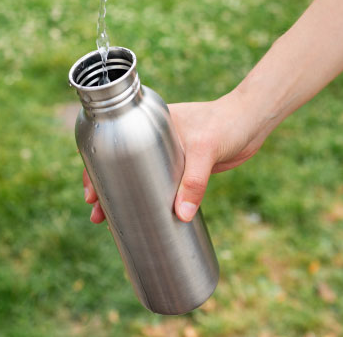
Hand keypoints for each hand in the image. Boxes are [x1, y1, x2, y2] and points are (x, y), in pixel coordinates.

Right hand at [83, 89, 271, 223]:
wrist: (251, 122)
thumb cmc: (226, 124)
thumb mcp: (206, 149)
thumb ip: (194, 181)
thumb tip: (181, 215)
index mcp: (152, 122)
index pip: (115, 142)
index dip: (97, 167)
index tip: (91, 191)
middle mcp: (155, 136)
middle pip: (121, 163)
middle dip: (105, 187)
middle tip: (96, 213)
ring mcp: (169, 152)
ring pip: (139, 176)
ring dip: (124, 196)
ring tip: (109, 221)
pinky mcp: (184, 166)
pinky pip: (159, 184)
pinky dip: (148, 198)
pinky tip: (142, 216)